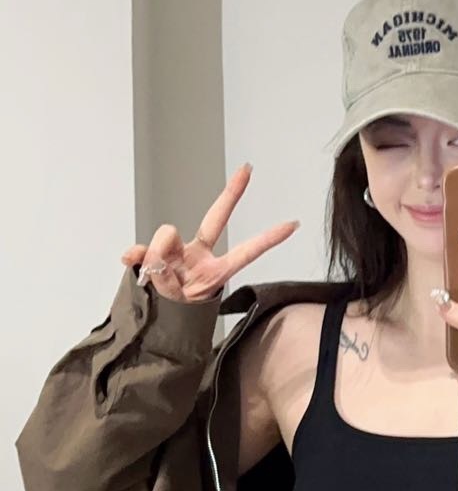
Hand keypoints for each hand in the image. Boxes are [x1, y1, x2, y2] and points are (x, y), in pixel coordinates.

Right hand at [119, 164, 299, 302]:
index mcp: (216, 271)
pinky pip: (140, 249)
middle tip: (247, 170)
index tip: (293, 224)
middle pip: (215, 219)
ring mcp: (178, 251)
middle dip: (232, 194)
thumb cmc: (176, 312)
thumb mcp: (177, 301)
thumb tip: (149, 252)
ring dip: (154, 258)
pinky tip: (130, 262)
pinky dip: (135, 256)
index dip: (268, 239)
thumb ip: (165, 274)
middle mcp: (200, 255)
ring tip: (154, 278)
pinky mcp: (155, 251)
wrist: (154, 320)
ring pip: (164, 239)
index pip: (246, 252)